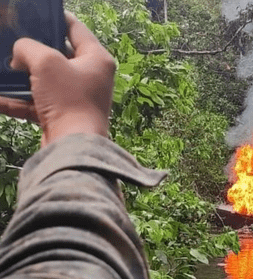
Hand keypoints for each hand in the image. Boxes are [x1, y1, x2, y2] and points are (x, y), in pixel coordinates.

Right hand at [0, 11, 115, 146]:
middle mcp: (90, 77)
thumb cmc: (68, 100)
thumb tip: (19, 54)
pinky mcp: (62, 116)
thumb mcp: (45, 62)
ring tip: (1, 68)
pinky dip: (15, 100)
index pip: (76, 29)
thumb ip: (28, 48)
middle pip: (57, 55)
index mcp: (97, 59)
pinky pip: (35, 103)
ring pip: (43, 80)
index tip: (37, 14)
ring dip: (19, 76)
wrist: (73, 146)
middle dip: (31, 50)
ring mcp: (76, 97)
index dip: (55, 19)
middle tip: (11, 42)